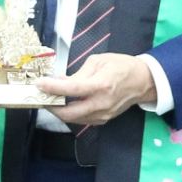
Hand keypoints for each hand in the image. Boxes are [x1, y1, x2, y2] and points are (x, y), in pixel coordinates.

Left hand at [39, 53, 154, 126]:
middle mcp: (101, 104)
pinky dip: (70, 113)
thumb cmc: (121, 66)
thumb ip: (78, 74)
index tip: (39, 84)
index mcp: (101, 85)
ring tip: (51, 99)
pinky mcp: (103, 120)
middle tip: (41, 96)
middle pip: (68, 113)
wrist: (143, 82)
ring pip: (73, 119)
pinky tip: (65, 104)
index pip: (72, 90)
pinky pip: (81, 120)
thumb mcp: (99, 61)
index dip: (53, 88)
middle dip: (51, 106)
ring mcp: (103, 115)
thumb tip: (59, 81)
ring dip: (59, 111)